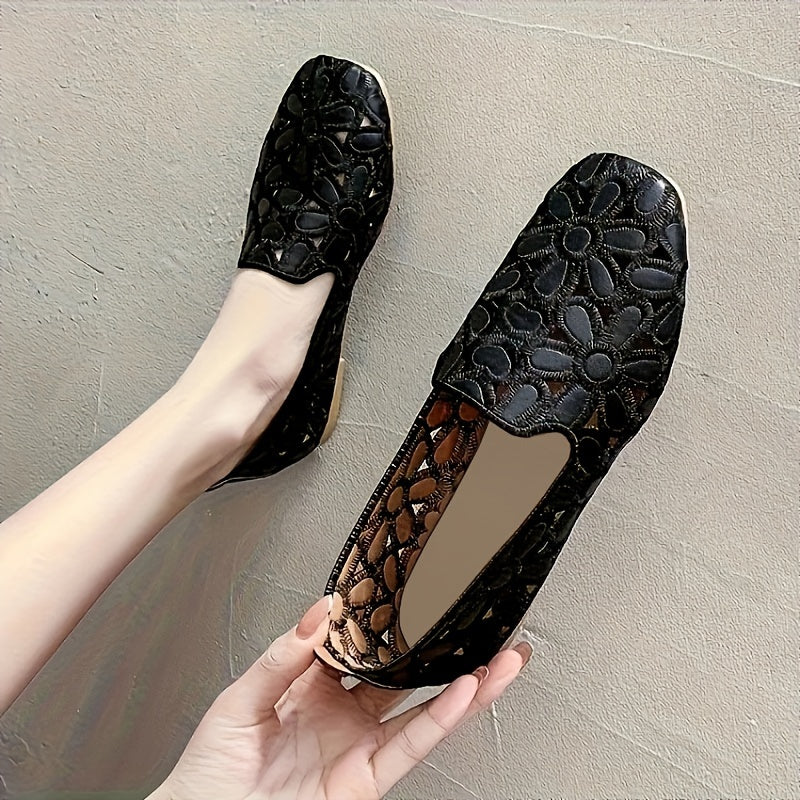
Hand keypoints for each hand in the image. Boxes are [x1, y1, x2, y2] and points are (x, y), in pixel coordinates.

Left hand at [149, 596, 530, 799]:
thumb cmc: (212, 768)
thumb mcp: (242, 698)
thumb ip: (283, 655)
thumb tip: (320, 611)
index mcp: (314, 685)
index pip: (362, 644)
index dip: (392, 621)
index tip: (418, 590)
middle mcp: (344, 713)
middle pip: (405, 674)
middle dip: (444, 651)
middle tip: (479, 622)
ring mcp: (359, 745)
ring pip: (424, 710)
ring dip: (467, 685)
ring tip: (502, 657)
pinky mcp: (366, 778)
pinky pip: (411, 744)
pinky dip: (442, 719)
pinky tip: (466, 691)